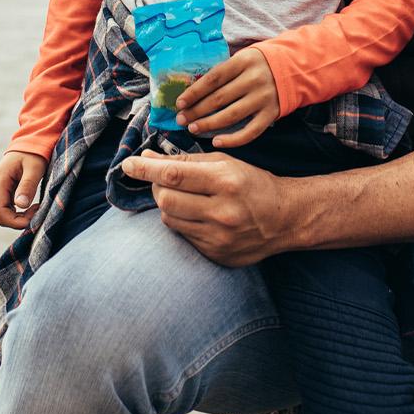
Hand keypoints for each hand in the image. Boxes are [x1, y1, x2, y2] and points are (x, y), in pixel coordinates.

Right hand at [0, 150, 46, 229]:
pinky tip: (32, 206)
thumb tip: (21, 205)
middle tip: (37, 212)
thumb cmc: (35, 153)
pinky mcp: (5, 189)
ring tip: (36, 209)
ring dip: (18, 217)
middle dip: (17, 220)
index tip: (33, 218)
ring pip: (3, 212)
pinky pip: (7, 207)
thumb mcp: (34, 168)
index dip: (14, 221)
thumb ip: (27, 185)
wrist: (32, 140)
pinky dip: (19, 212)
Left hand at [117, 152, 291, 265]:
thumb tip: (148, 158)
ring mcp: (218, 237)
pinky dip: (184, 223)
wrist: (285, 219)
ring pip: (170, 219)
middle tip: (164, 181)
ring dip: (170, 206)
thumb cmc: (252, 184)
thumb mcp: (225, 163)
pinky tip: (200, 216)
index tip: (128, 164)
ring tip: (186, 199)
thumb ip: (185, 161)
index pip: (173, 175)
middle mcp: (222, 211)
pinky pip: (184, 236)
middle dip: (158, 188)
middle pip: (166, 200)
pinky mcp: (216, 254)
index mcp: (225, 181)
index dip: (146, 169)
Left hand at [173, 47, 278, 146]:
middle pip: (219, 98)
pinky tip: (217, 142)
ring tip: (193, 128)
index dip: (194, 92)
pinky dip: (233, 139)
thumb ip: (223, 72)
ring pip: (231, 116)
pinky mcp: (272, 114)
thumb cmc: (259, 64)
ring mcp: (263, 98)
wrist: (294, 68)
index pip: (213, 78)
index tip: (179, 103)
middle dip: (197, 111)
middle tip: (181, 119)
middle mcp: (254, 79)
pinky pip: (250, 131)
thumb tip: (193, 91)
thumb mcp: (242, 58)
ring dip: (209, 124)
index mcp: (243, 62)